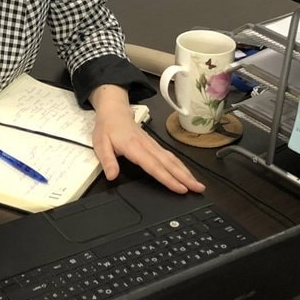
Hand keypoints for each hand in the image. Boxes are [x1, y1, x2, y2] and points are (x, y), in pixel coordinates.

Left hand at [89, 84, 203, 193]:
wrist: (114, 111)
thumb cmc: (107, 127)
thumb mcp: (100, 144)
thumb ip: (107, 161)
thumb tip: (112, 176)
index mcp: (134, 147)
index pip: (154, 166)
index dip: (168, 178)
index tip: (180, 188)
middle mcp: (147, 146)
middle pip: (169, 163)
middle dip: (185, 177)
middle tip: (198, 188)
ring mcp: (153, 144)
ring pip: (172, 159)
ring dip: (186, 172)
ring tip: (197, 184)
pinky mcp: (154, 145)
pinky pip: (170, 156)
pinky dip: (180, 166)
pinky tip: (186, 173)